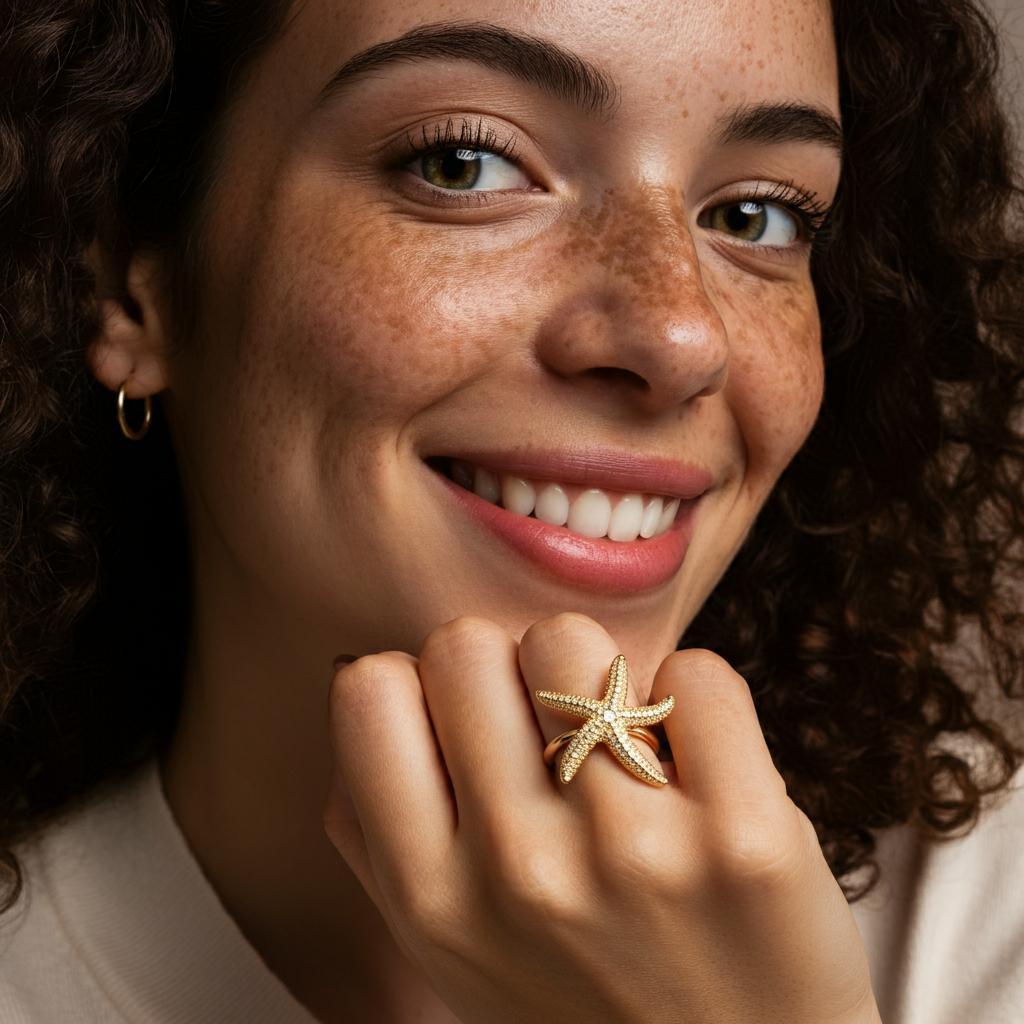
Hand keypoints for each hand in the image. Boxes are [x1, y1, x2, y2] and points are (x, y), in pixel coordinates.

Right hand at [323, 613, 880, 1023]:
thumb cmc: (584, 1001)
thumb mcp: (452, 952)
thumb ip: (381, 835)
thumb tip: (366, 689)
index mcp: (432, 898)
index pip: (371, 690)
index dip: (423, 689)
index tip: (469, 724)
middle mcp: (520, 870)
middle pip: (464, 644)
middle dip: (506, 673)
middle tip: (550, 733)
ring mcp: (634, 850)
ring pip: (570, 639)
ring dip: (597, 677)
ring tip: (624, 749)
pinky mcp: (747, 836)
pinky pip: (697, 674)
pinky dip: (696, 701)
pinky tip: (699, 766)